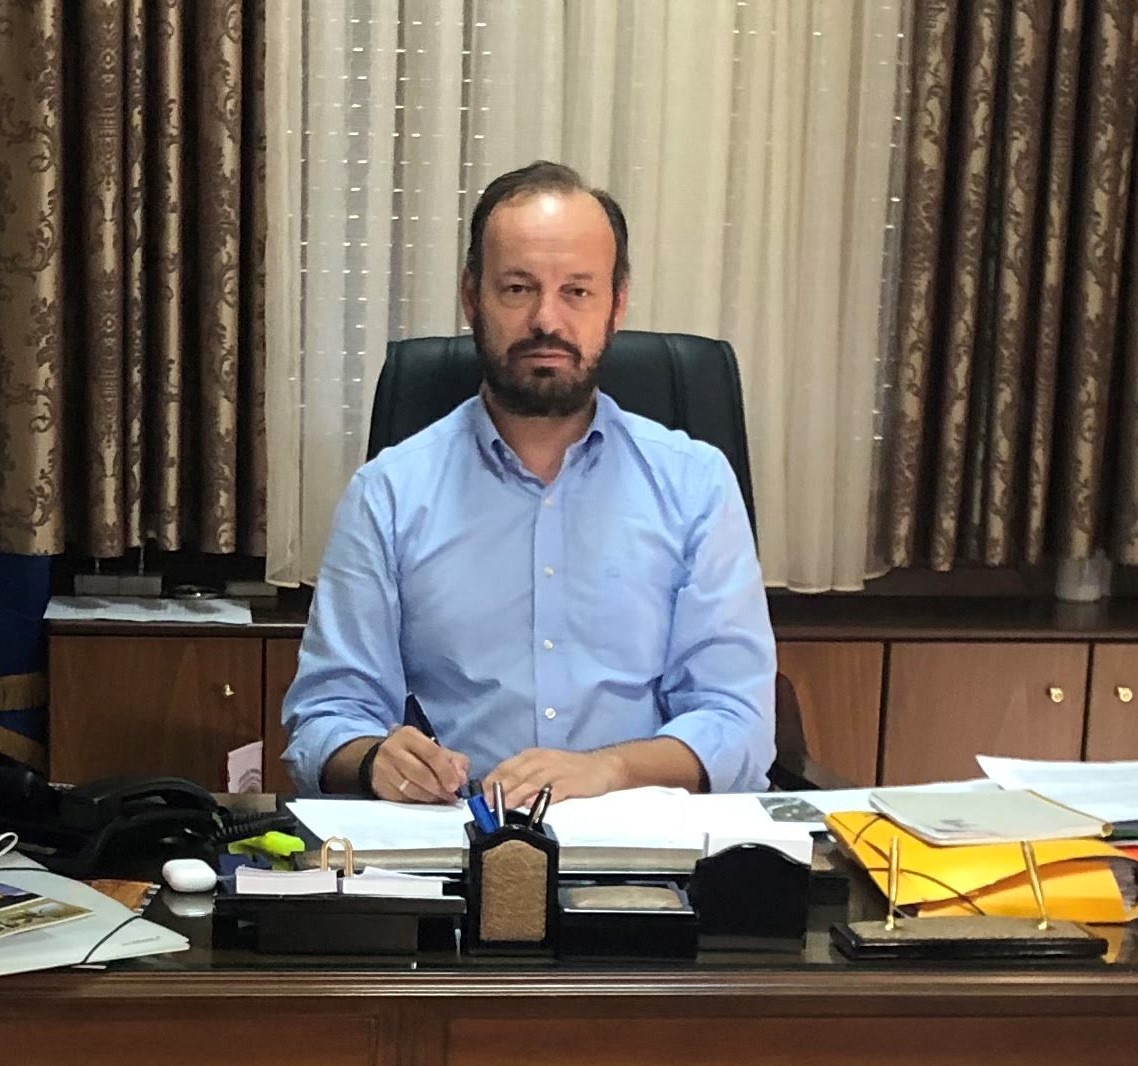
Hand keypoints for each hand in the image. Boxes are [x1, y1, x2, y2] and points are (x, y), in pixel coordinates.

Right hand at [369, 726, 468, 803]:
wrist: (380, 759)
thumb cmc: (414, 753)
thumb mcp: (433, 748)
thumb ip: (453, 760)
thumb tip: (462, 777)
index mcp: (409, 735)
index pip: (431, 753)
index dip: (445, 770)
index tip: (456, 786)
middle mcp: (393, 750)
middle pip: (420, 773)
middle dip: (439, 788)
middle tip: (451, 796)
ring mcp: (384, 770)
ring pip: (411, 789)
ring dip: (430, 798)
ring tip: (441, 800)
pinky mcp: (381, 787)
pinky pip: (403, 800)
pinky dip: (418, 804)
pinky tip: (427, 803)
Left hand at [483, 747, 626, 809]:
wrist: (602, 766)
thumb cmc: (571, 770)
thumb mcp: (544, 769)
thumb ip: (524, 781)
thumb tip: (502, 795)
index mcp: (533, 756)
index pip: (506, 767)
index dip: (491, 781)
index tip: (479, 795)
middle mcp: (542, 760)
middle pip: (516, 774)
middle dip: (498, 789)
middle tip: (485, 803)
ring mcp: (556, 771)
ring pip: (531, 782)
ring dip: (515, 794)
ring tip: (502, 806)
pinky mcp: (570, 782)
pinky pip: (553, 791)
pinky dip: (541, 797)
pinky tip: (532, 804)